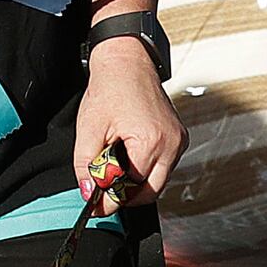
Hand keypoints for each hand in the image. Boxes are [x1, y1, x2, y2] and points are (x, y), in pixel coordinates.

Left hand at [78, 40, 185, 201]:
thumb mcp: (89, 129)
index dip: (112, 198)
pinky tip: (129, 155)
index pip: (133, 188)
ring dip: (136, 181)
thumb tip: (89, 194)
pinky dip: (146, 168)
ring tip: (114, 165)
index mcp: (151, 141)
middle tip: (103, 191)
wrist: (127, 62)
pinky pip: (163, 165)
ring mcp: (179, 140)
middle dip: (126, 195)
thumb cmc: (110, 88)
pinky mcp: (179, 137)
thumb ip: (87, 166)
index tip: (96, 204)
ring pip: (158, 180)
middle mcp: (172, 143)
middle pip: (150, 191)